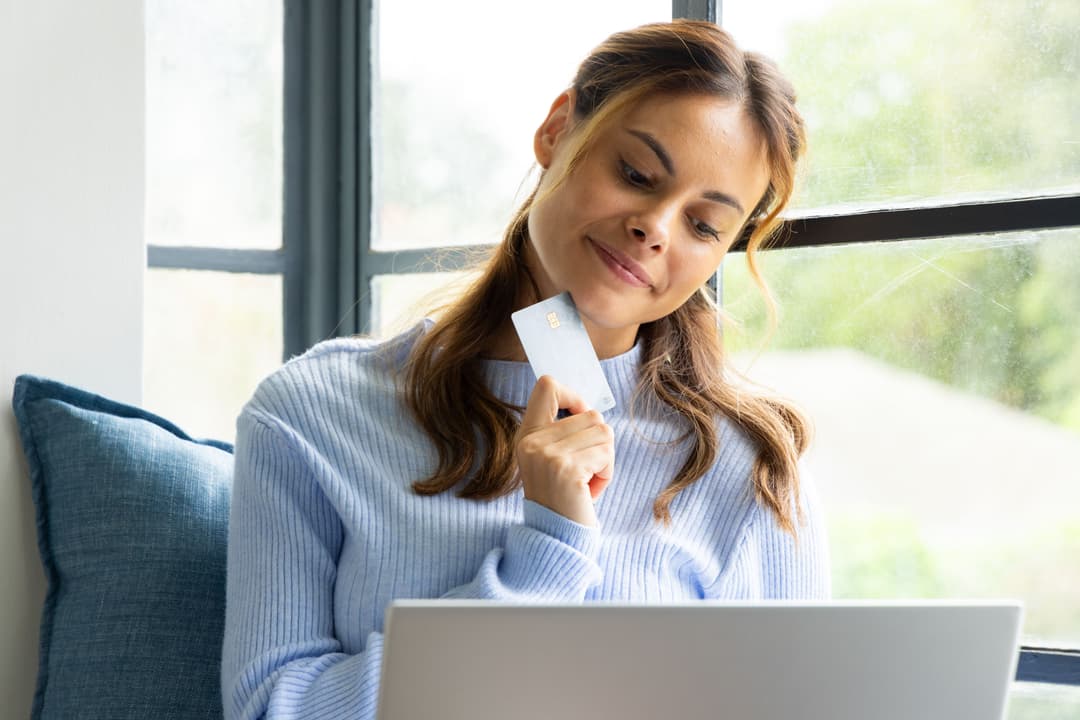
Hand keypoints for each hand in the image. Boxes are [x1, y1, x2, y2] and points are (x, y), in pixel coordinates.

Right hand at [515, 375, 614, 526]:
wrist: (554, 539)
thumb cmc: (562, 498)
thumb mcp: (549, 459)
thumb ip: (560, 431)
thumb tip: (587, 408)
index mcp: (526, 435)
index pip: (547, 386)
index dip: (574, 397)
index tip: (580, 419)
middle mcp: (533, 442)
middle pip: (591, 414)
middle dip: (599, 442)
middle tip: (585, 469)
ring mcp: (548, 455)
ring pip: (603, 432)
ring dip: (605, 459)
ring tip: (587, 480)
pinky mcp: (567, 470)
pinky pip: (606, 454)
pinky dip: (606, 473)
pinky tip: (590, 491)